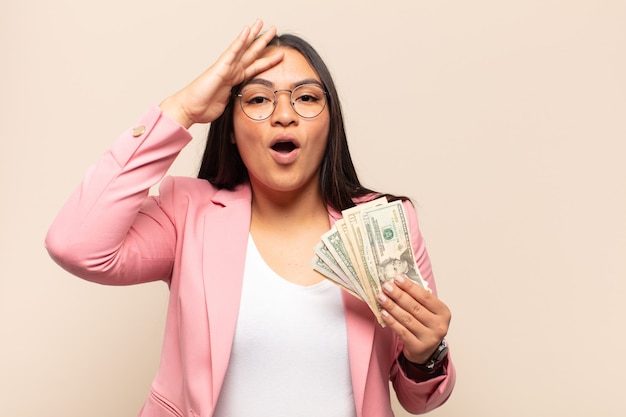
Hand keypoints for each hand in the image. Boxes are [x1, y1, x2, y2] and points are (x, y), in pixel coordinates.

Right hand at [159, 19, 283, 127]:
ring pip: (243, 48)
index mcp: (234, 80)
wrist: (190, 108)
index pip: (254, 67)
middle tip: (272, 30)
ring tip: (261, 22)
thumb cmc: (203, 107)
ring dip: (253, 35)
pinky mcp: (220, 67)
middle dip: (262, 42)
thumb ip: (236, 99)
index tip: (278, 54)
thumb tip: (243, 101)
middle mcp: (231, 71)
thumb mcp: (227, 105)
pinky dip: (240, 41)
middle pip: (251, 53)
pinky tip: (247, 30)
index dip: (267, 60)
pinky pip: (232, 52)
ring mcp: (226, 67)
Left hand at [377, 275, 450, 363]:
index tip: (397, 278)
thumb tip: (399, 283)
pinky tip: (383, 313)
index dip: (410, 287)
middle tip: (386, 286)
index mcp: (443, 312)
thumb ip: (418, 299)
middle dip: (398, 295)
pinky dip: (391, 321)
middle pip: (415, 307)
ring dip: (392, 307)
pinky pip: (402, 331)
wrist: (426, 350)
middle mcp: (439, 326)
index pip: (425, 297)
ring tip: (381, 297)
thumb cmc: (425, 325)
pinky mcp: (418, 347)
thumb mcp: (429, 311)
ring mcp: (429, 338)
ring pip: (407, 319)